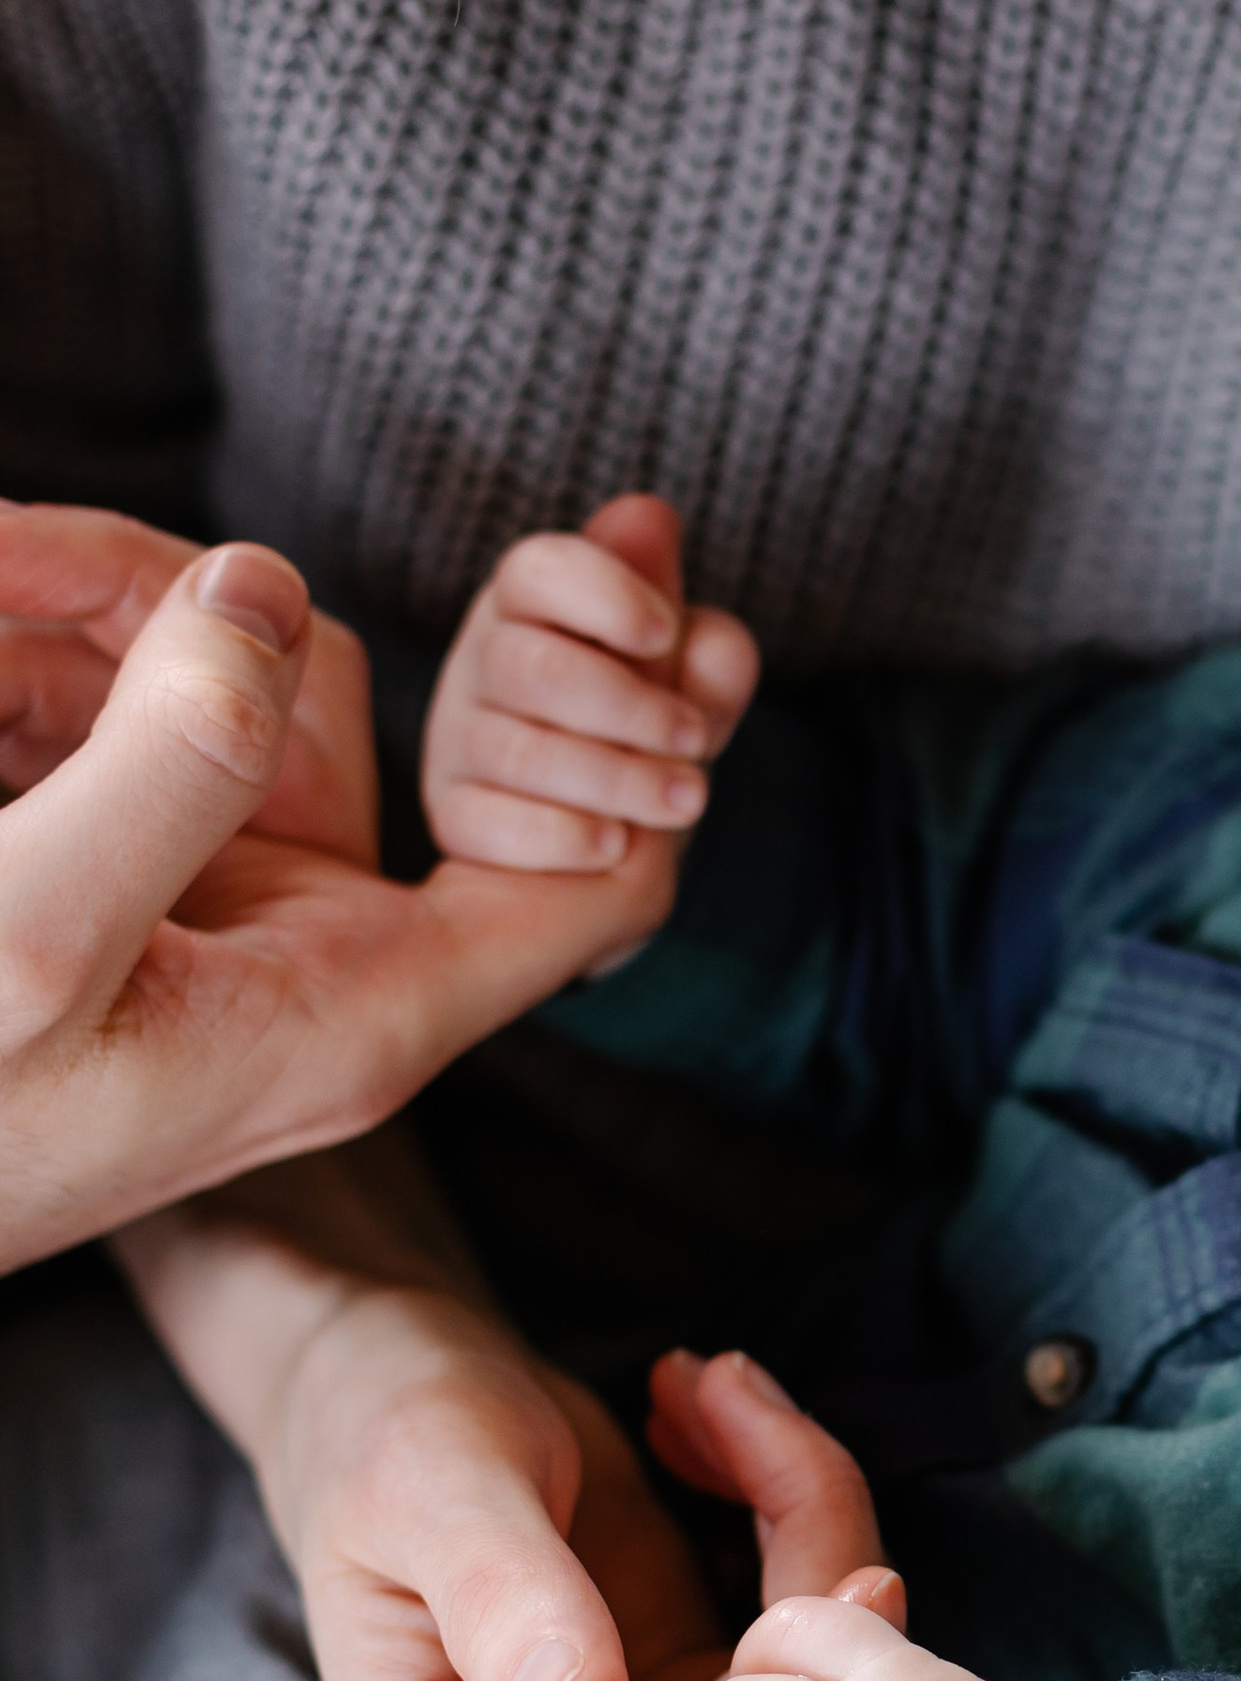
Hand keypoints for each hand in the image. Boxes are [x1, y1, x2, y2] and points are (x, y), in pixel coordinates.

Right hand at [0, 504, 684, 1268]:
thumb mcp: (39, 935)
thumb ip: (174, 762)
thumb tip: (264, 591)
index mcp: (363, 1006)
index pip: (588, 883)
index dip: (640, 740)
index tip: (657, 605)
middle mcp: (318, 957)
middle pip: (337, 711)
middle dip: (181, 596)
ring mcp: (219, 918)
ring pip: (205, 690)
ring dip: (76, 613)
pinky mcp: (123, 892)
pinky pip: (115, 732)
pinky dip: (31, 674)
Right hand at [122, 1152, 897, 1680]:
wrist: (391, 1393)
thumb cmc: (382, 1435)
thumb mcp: (431, 1490)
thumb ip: (501, 1605)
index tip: (833, 1575)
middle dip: (812, 1610)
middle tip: (775, 1442)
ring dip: (813, 1540)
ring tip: (729, 1398)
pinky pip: (801, 1651)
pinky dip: (806, 1526)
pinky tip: (735, 1419)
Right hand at [422, 493, 757, 874]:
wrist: (619, 842)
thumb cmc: (657, 742)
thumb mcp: (698, 688)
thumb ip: (698, 633)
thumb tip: (652, 526)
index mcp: (537, 610)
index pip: (539, 571)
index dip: (605, 595)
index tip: (664, 633)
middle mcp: (486, 666)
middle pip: (533, 669)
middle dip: (630, 708)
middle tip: (695, 740)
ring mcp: (461, 743)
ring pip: (518, 752)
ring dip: (617, 780)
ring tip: (685, 798)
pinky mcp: (454, 816)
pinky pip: (488, 825)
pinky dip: (561, 838)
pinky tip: (612, 845)